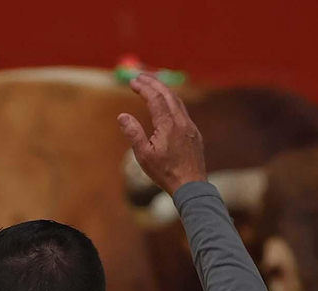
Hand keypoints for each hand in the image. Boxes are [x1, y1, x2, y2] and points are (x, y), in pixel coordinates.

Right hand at [118, 73, 206, 195]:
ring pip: (178, 102)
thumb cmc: (165, 173)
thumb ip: (134, 133)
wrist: (191, 186)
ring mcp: (190, 127)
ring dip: (165, 91)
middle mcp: (181, 122)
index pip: (155, 98)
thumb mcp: (144, 155)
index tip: (133, 82)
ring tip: (153, 87)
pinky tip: (168, 107)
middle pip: (168, 94)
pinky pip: (184, 112)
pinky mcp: (195, 134)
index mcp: (168, 125)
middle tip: (141, 77)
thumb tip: (122, 116)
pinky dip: (173, 102)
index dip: (143, 87)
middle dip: (154, 83)